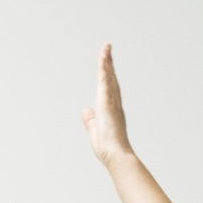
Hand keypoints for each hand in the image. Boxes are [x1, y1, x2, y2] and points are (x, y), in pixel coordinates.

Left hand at [81, 42, 133, 163]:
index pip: (109, 88)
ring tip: (106, 47)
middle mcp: (115, 104)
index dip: (109, 75)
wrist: (116, 155)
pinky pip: (105, 82)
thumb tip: (85, 110)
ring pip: (108, 78)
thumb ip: (90, 119)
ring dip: (107, 62)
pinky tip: (103, 59)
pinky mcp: (107, 103)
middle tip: (108, 49)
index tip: (107, 64)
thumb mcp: (94, 130)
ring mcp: (112, 102)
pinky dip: (104, 70)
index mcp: (111, 110)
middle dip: (109, 63)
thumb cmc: (107, 148)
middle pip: (111, 79)